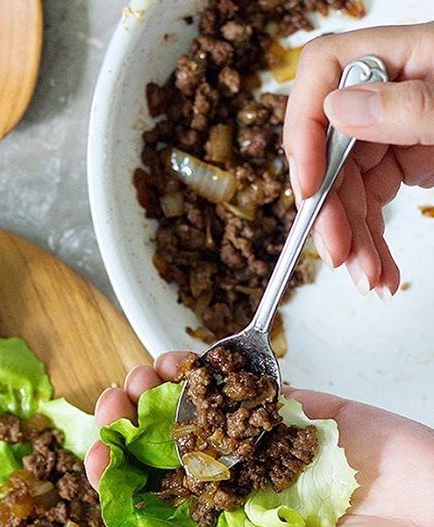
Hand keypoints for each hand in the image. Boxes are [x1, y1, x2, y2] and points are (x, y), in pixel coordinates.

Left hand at [86, 353, 433, 526]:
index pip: (156, 504)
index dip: (119, 478)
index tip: (100, 453)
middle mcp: (240, 489)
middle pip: (166, 451)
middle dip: (131, 423)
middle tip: (115, 402)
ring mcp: (267, 446)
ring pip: (197, 412)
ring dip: (159, 391)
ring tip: (141, 377)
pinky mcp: (298, 410)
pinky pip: (245, 386)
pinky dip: (209, 371)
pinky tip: (181, 363)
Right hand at [283, 22, 433, 297]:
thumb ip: (413, 107)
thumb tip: (340, 108)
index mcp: (411, 56)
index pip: (326, 71)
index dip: (305, 127)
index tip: (308, 185)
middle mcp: (396, 91)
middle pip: (331, 147)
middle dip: (332, 209)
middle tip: (341, 256)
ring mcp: (400, 128)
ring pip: (347, 185)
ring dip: (352, 239)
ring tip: (369, 279)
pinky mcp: (407, 161)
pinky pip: (370, 203)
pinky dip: (371, 242)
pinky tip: (379, 270)